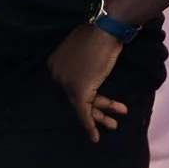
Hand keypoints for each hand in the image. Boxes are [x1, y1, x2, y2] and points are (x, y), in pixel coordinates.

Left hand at [47, 24, 127, 144]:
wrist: (105, 31)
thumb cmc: (98, 36)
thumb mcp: (84, 48)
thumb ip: (80, 62)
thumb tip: (87, 72)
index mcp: (54, 63)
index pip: (69, 85)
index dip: (86, 96)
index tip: (98, 103)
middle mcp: (57, 74)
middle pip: (75, 97)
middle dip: (94, 109)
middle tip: (108, 120)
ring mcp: (67, 83)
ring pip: (82, 105)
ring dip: (99, 117)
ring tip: (114, 125)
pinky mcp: (79, 91)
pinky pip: (83, 111)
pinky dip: (90, 124)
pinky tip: (95, 136)